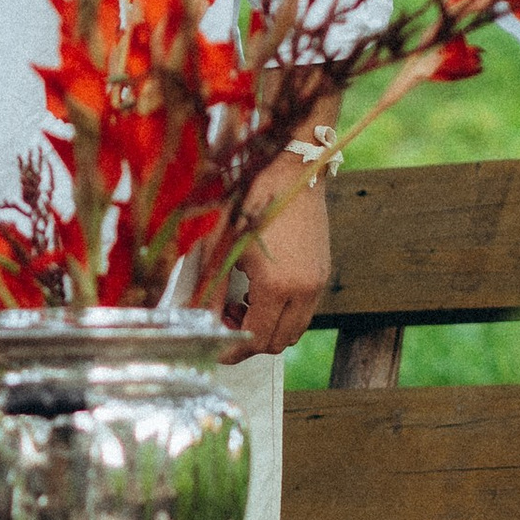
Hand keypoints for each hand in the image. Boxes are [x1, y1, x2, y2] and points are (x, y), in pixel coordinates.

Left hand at [224, 152, 328, 359]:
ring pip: (295, 328)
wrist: (291, 169)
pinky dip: (283, 312)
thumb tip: (196, 321)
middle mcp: (304, 289)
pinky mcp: (323, 271)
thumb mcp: (220, 247)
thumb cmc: (249, 200)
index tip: (218, 348)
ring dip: (269, 328)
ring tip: (242, 303)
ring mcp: (318, 281)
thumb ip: (208, 291)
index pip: (257, 340)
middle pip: (278, 342)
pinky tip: (262, 289)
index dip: (234, 350)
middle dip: (251, 341)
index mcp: (277, 286)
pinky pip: (304, 310)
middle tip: (226, 319)